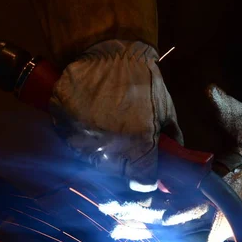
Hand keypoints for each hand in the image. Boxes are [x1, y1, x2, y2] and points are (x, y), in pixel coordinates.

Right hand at [52, 40, 182, 191]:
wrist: (108, 53)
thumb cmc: (143, 80)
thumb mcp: (167, 110)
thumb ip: (172, 140)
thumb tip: (177, 160)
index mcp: (139, 150)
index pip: (143, 189)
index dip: (147, 186)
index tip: (147, 178)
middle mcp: (109, 153)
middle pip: (119, 179)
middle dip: (128, 168)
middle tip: (130, 146)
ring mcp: (83, 143)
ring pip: (96, 165)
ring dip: (106, 155)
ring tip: (112, 129)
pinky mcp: (64, 132)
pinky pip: (77, 147)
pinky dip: (86, 141)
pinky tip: (95, 122)